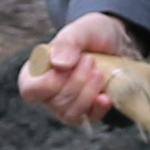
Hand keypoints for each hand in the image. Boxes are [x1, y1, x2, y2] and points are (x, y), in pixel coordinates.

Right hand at [22, 14, 137, 124]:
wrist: (119, 42)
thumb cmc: (93, 35)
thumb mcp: (80, 30)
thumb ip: (66, 43)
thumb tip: (58, 64)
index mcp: (36, 72)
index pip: (30, 90)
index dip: (48, 84)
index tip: (67, 66)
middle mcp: (48, 93)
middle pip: (55, 103)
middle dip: (76, 82)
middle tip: (89, 60)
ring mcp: (67, 105)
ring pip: (71, 114)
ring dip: (87, 94)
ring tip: (98, 73)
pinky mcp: (87, 112)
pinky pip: (89, 119)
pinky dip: (98, 108)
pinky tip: (106, 96)